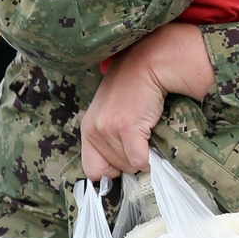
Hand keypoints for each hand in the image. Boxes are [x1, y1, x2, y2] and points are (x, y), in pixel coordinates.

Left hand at [81, 51, 164, 178]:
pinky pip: (139, 160)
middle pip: (115, 170)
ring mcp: (109, 129)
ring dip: (141, 156)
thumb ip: (106, 138)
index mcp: (87, 129)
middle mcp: (94, 130)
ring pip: (129, 165)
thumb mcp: (108, 113)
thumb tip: (118, 171)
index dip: (110, 170)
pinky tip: (151, 142)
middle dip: (130, 161)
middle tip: (138, 140)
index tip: (123, 159)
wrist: (145, 66)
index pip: (92, 170)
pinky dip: (148, 159)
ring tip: (144, 133)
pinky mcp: (126, 127)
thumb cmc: (131, 89)